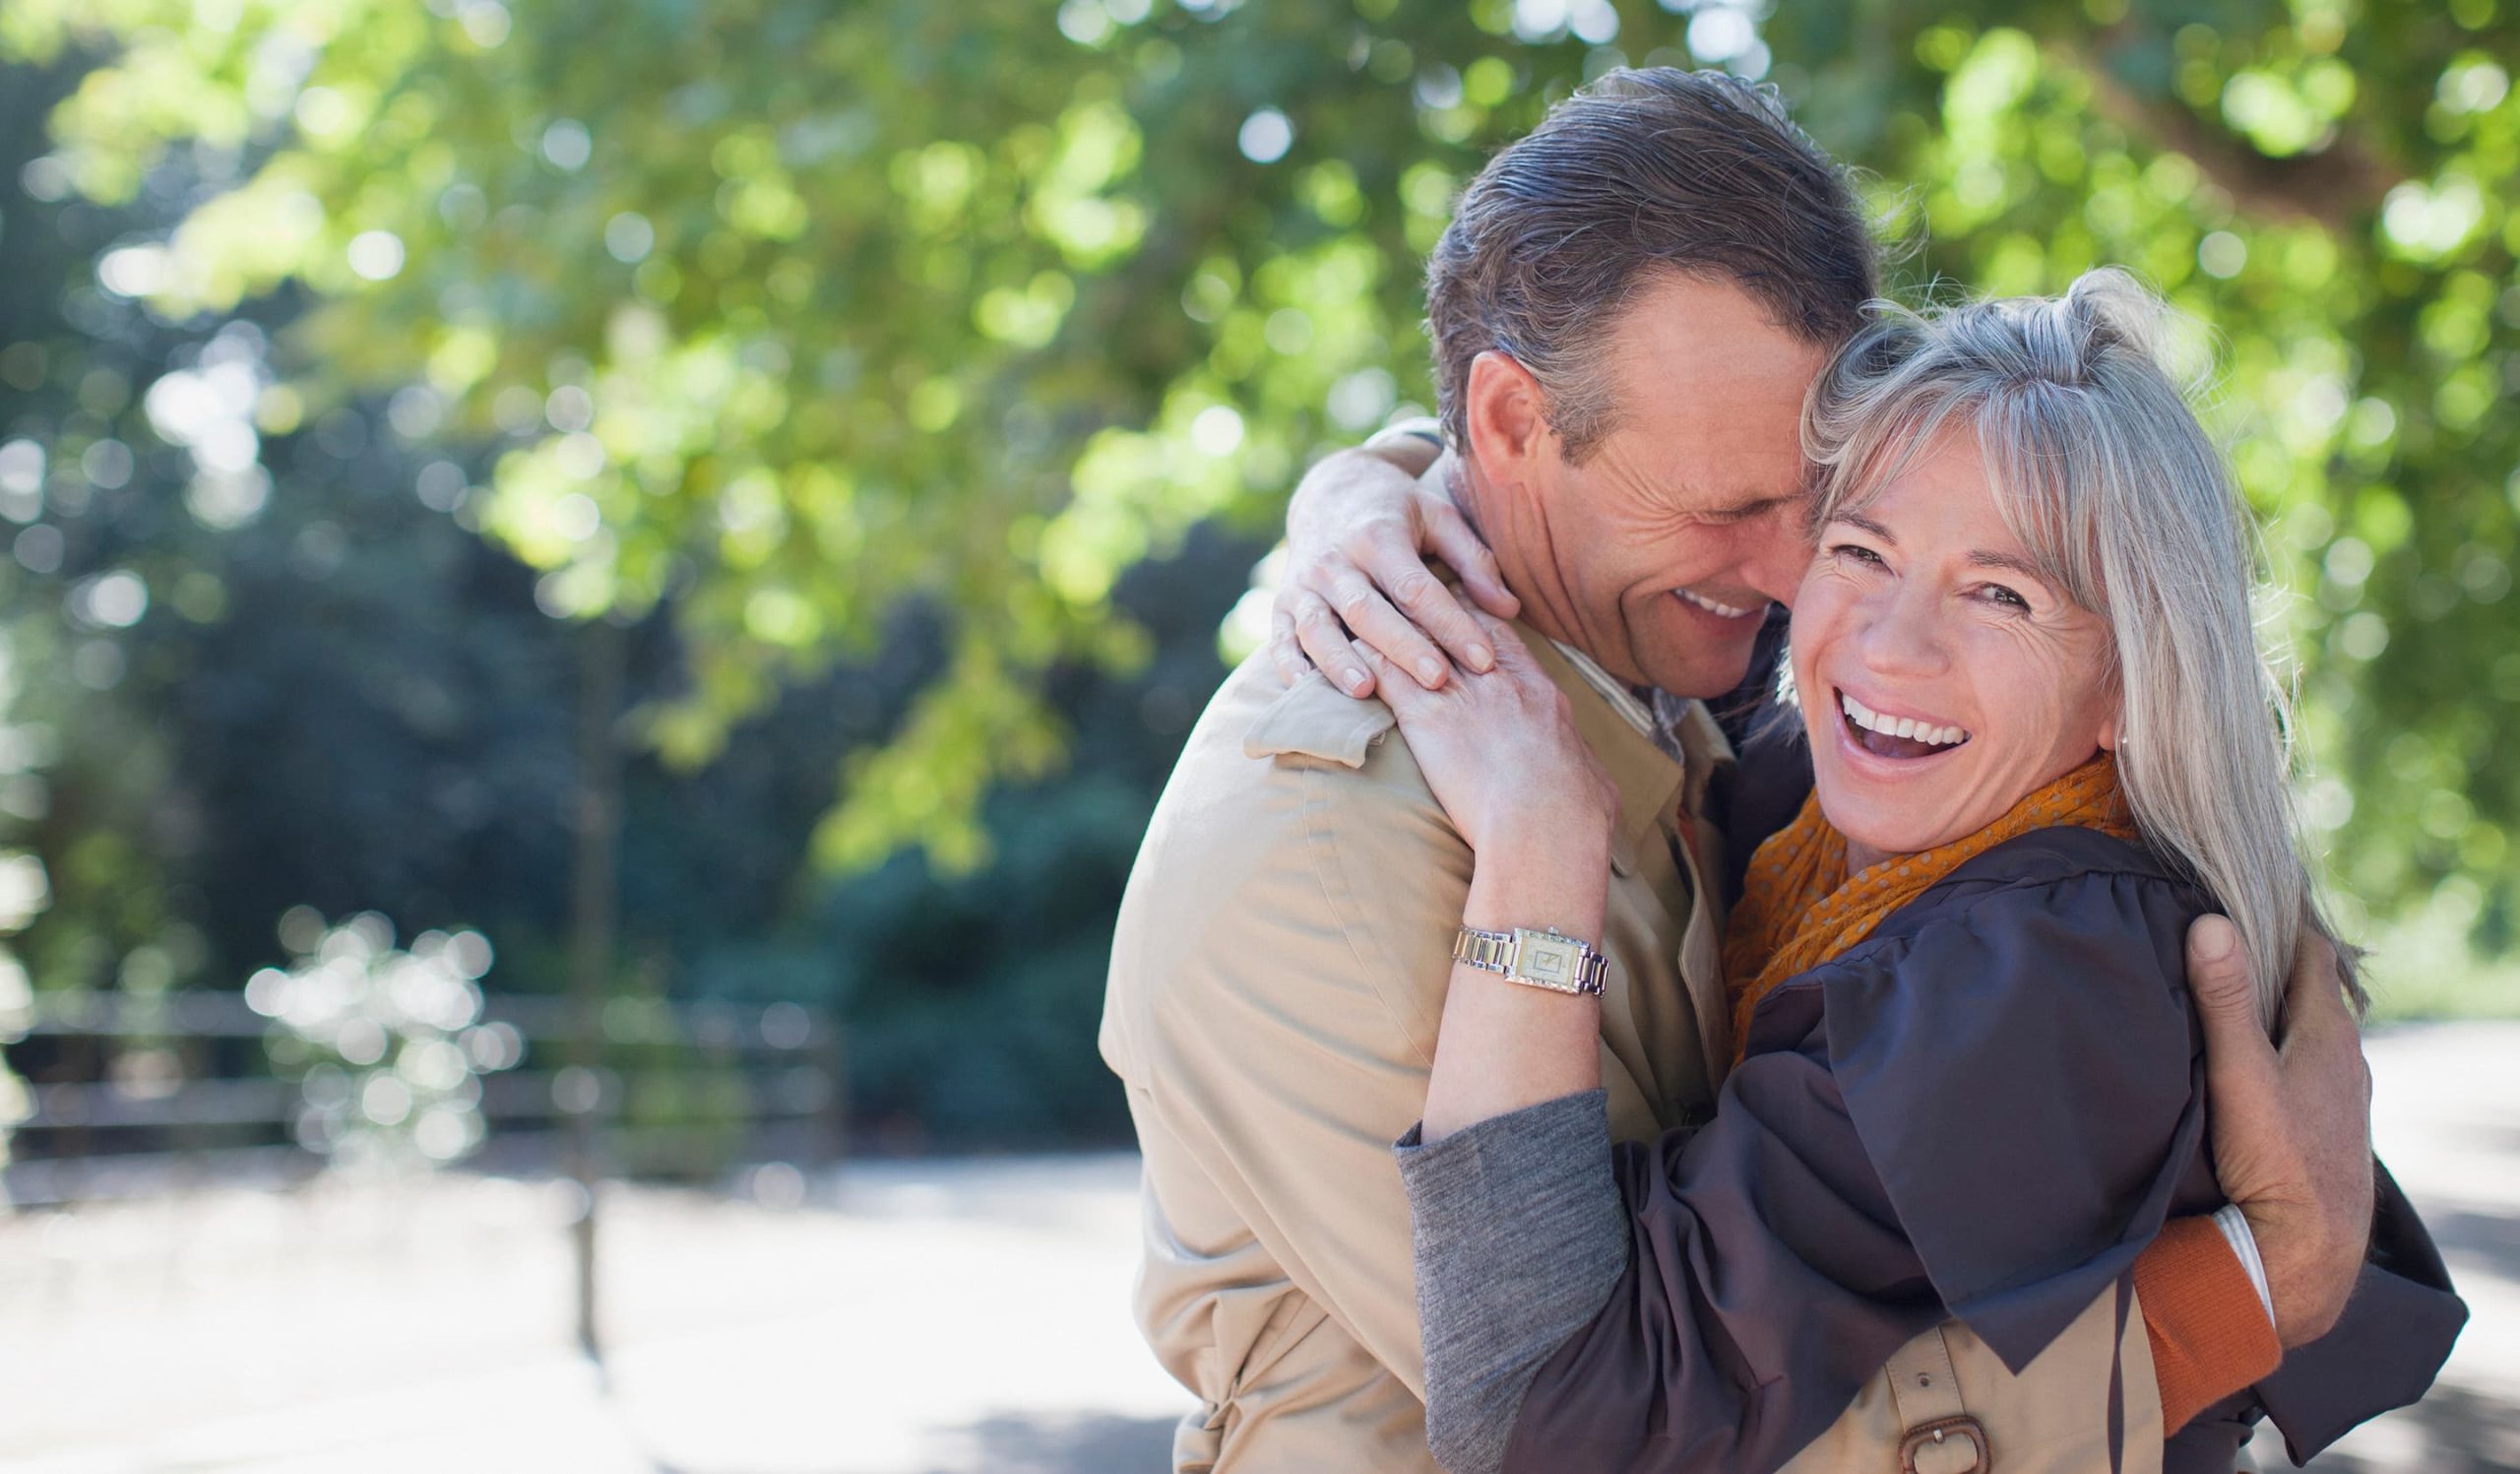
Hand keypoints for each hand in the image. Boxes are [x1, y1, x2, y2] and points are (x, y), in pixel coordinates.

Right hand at [1272, 444, 1518, 698]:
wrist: (1330, 491)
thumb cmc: (1397, 512)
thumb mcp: (1439, 519)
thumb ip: (1475, 562)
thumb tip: (1510, 609)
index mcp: (1378, 535)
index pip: (1416, 587)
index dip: (1450, 624)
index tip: (1484, 658)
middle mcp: (1335, 560)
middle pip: (1367, 610)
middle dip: (1402, 648)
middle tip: (1438, 682)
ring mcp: (1304, 583)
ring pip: (1318, 626)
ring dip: (1339, 661)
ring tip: (1367, 691)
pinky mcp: (1283, 602)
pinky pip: (1281, 638)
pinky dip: (1290, 666)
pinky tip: (1309, 691)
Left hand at [1363, 611, 1615, 860]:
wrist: (1547, 825)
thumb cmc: (1577, 816)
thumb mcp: (1592, 782)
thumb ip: (1581, 768)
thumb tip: (1589, 781)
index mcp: (1538, 693)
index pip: (1497, 637)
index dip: (1470, 620)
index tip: (1451, 614)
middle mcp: (1497, 682)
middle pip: (1451, 624)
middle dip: (1422, 609)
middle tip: (1397, 600)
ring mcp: (1461, 696)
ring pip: (1416, 639)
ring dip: (1387, 626)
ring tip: (1360, 614)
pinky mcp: (1427, 719)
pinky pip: (1388, 673)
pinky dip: (1365, 659)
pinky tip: (1344, 652)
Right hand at [2185, 915, 2372, 1346]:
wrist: (2309, 1250)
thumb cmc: (2278, 1161)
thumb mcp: (2240, 1075)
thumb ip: (2223, 1002)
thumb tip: (2213, 922)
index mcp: (2328, 1032)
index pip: (2311, 951)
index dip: (2282, 916)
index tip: (2250, 886)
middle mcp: (2345, 1057)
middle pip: (2313, 989)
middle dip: (2276, 959)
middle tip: (2231, 929)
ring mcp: (2343, 1095)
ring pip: (2312, 1031)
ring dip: (2280, 1007)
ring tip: (2237, 990)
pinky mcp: (2330, 1126)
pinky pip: (2309, 1065)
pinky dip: (2283, 1045)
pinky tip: (2257, 1062)